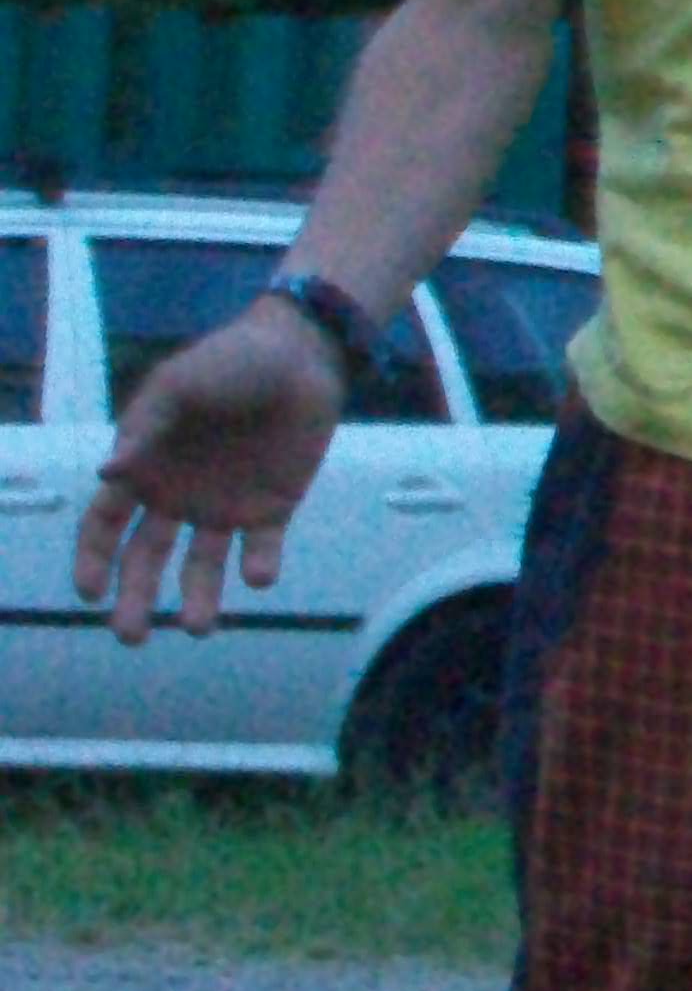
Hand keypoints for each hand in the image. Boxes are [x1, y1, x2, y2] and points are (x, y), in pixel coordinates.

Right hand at [73, 301, 347, 643]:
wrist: (301, 355)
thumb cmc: (229, 362)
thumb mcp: (180, 386)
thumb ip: (145, 429)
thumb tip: (108, 474)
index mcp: (146, 467)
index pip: (105, 524)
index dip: (93, 560)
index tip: (90, 592)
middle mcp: (178, 497)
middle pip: (145, 560)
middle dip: (135, 600)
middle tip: (132, 635)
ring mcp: (224, 507)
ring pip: (201, 568)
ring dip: (198, 599)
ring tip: (199, 626)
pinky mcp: (271, 510)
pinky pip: (260, 549)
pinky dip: (258, 567)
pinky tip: (258, 573)